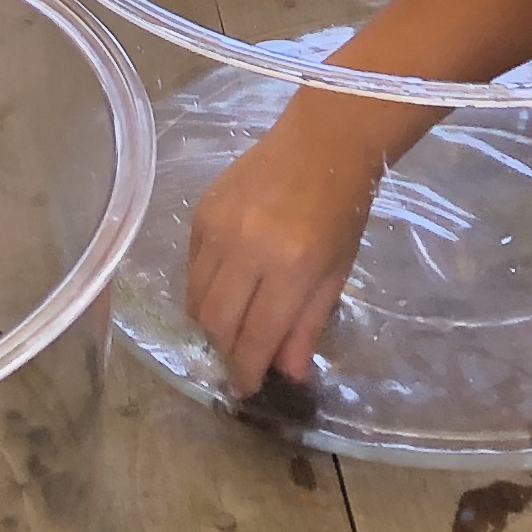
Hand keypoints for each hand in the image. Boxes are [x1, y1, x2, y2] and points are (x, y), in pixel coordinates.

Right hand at [185, 100, 394, 395]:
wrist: (322, 142)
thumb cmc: (341, 208)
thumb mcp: (336, 272)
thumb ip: (308, 323)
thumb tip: (287, 373)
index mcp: (290, 268)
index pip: (254, 338)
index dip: (246, 372)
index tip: (244, 388)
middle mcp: (246, 249)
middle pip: (216, 323)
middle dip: (225, 351)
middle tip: (238, 359)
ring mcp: (218, 227)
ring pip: (195, 298)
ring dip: (210, 322)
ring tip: (230, 324)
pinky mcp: (201, 210)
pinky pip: (189, 266)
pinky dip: (202, 286)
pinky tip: (224, 285)